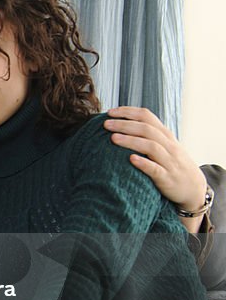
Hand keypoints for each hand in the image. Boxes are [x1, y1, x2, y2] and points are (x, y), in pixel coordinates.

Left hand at [105, 106, 206, 231]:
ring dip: (131, 141)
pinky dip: (144, 163)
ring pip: (151, 147)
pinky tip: (131, 159)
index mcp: (165, 135)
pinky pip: (156, 169)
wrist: (193, 188)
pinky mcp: (167, 178)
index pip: (147, 116)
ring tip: (113, 138)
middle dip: (125, 125)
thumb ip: (148, 135)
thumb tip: (122, 123)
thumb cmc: (172, 164)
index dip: (128, 112)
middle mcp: (168, 145)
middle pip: (146, 129)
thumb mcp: (164, 145)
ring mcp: (169, 162)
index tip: (109, 112)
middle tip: (105, 124)